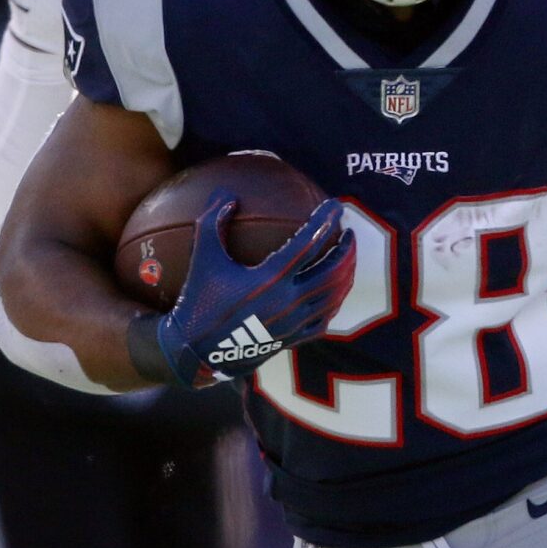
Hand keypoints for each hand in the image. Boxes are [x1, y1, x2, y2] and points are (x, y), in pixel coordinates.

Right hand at [154, 195, 355, 386]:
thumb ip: (212, 221)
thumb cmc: (198, 300)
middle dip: (346, 250)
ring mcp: (293, 323)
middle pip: (332, 272)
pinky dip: (336, 301)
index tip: (336, 206)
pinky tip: (335, 291)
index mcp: (269, 279)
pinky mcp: (292, 339)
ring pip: (334, 296)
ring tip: (347, 257)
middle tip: (349, 232)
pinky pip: (325, 320)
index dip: (325, 221)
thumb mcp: (202, 258)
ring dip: (346, 273)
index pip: (308, 243)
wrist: (197, 352)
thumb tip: (227, 194)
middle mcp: (288, 302)